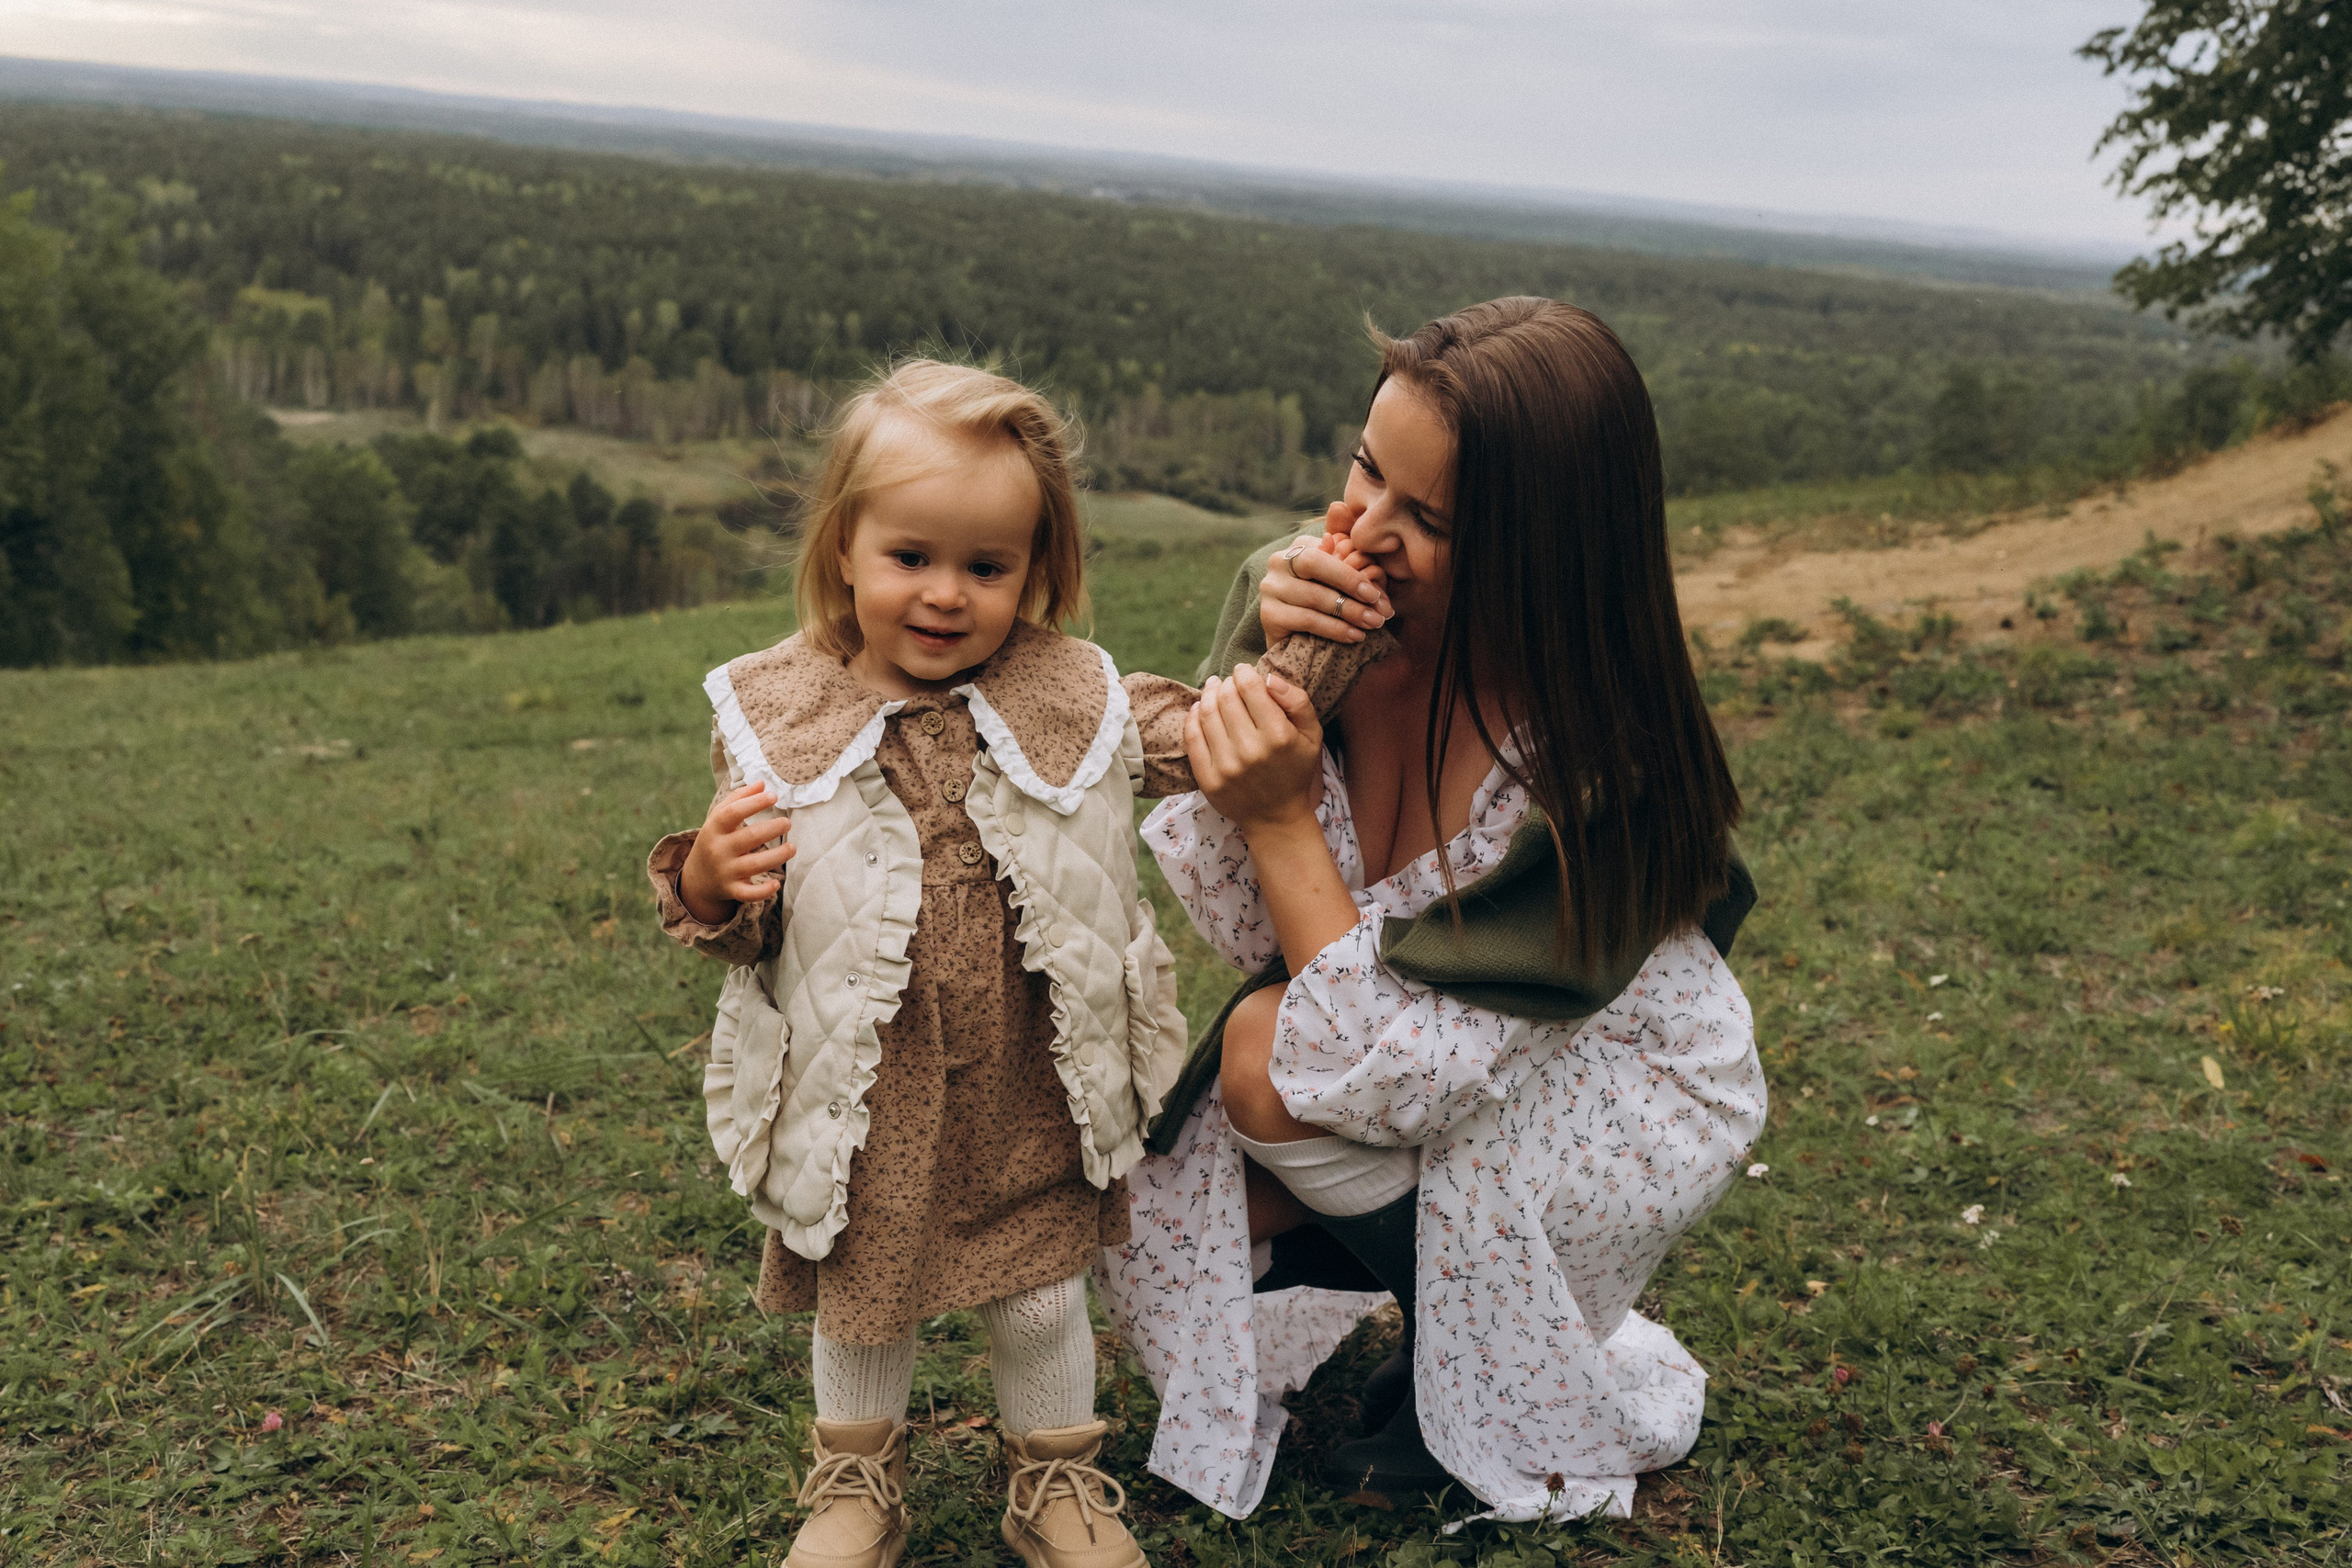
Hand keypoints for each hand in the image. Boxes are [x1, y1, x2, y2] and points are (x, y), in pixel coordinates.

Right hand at [679, 782, 794, 924]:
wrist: (697, 878)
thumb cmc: (715, 840)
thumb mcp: (718, 818)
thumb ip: (738, 799)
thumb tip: (763, 783)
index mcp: (714, 829)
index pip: (732, 813)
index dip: (754, 803)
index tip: (774, 796)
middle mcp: (718, 850)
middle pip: (748, 838)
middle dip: (771, 829)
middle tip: (787, 823)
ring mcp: (725, 871)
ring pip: (754, 865)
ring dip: (777, 856)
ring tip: (793, 847)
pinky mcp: (731, 890)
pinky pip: (748, 893)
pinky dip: (763, 891)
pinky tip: (777, 883)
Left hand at [1185, 663, 1323, 832]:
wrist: (1275, 817)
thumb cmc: (1295, 769)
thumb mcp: (1313, 734)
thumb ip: (1298, 701)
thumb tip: (1269, 678)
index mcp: (1279, 736)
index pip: (1250, 687)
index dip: (1244, 672)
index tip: (1243, 671)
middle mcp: (1251, 751)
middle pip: (1226, 697)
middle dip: (1227, 683)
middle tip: (1230, 682)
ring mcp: (1226, 767)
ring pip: (1206, 713)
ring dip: (1208, 694)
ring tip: (1214, 689)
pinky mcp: (1208, 779)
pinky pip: (1192, 737)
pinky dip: (1193, 716)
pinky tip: (1200, 708)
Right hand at [1259, 501, 1390, 645]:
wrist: (1301, 641)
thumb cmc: (1328, 604)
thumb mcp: (1340, 574)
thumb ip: (1343, 542)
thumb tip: (1339, 506)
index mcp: (1297, 548)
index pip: (1325, 552)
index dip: (1352, 573)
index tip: (1376, 592)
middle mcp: (1277, 562)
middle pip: (1315, 566)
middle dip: (1350, 586)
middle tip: (1377, 607)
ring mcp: (1269, 589)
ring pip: (1314, 596)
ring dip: (1349, 613)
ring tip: (1372, 624)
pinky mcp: (1268, 615)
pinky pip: (1307, 619)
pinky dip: (1335, 629)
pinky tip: (1354, 636)